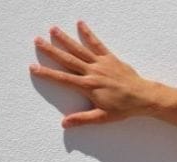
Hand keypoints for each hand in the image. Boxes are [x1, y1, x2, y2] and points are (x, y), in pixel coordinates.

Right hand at [29, 21, 158, 126]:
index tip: (33, 67)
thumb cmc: (123, 108)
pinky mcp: (110, 58)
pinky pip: (97, 44)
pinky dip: (88, 34)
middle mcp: (93, 72)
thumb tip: (64, 123)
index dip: (47, 73)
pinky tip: (80, 24)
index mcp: (89, 86)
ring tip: (53, 29)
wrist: (143, 97)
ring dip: (65, 39)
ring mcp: (101, 63)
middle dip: (51, 50)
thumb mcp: (102, 117)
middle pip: (67, 59)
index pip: (63, 79)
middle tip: (38, 41)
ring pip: (79, 49)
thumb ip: (82, 119)